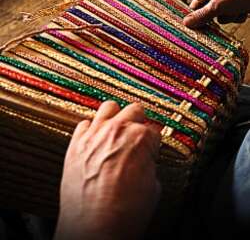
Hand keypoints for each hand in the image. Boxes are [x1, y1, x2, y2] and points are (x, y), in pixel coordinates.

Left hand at [54, 101, 160, 239]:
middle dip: (138, 122)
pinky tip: (96, 140)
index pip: (154, 129)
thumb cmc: (123, 213)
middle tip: (137, 136)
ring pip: (109, 106)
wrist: (93, 229)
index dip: (154, 141)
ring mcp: (95, 134)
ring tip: (117, 130)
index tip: (151, 147)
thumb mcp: (153, 187)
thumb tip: (146, 158)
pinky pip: (85, 122)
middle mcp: (117, 130)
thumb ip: (150, 163)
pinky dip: (92, 128)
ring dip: (116, 116)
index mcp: (140, 139)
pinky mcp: (76, 143)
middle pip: (134, 109)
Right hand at [183, 0, 249, 27]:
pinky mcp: (237, 8)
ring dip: (229, 18)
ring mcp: (227, 3)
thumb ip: (201, 16)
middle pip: (207, 16)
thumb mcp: (217, 6)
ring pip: (221, 19)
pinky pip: (232, 18)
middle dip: (215, 20)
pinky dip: (238, 17)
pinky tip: (243, 11)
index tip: (194, 30)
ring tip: (236, 10)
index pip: (193, 8)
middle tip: (218, 19)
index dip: (194, 18)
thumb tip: (185, 23)